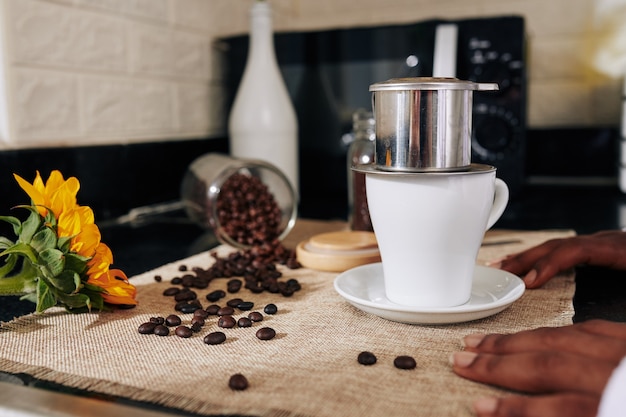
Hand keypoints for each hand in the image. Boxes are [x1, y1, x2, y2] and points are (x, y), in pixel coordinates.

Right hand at [450, 319, 625, 416]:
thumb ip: (573, 413)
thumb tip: (522, 413)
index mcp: (616, 405)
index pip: (559, 409)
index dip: (514, 409)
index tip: (480, 406)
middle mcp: (616, 372)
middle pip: (548, 364)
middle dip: (498, 363)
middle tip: (462, 361)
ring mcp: (622, 348)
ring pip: (558, 338)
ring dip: (513, 341)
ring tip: (479, 342)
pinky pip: (583, 326)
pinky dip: (549, 331)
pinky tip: (527, 334)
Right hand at [489, 230, 625, 287]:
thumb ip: (624, 295)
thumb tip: (614, 315)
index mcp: (618, 249)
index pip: (574, 250)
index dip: (548, 263)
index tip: (529, 282)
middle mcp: (606, 241)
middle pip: (557, 245)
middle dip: (525, 258)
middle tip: (499, 273)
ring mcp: (602, 242)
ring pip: (558, 244)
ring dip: (529, 255)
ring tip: (503, 265)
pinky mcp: (603, 247)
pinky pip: (566, 248)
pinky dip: (544, 255)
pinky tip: (531, 262)